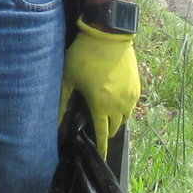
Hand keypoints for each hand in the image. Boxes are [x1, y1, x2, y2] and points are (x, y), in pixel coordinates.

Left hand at [61, 23, 140, 154]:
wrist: (108, 36)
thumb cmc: (84, 56)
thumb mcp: (68, 79)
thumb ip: (62, 102)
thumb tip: (55, 121)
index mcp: (100, 105)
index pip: (102, 134)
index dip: (101, 147)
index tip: (100, 156)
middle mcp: (118, 105)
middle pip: (114, 128)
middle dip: (106, 132)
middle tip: (96, 128)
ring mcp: (130, 96)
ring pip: (125, 118)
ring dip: (115, 120)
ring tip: (105, 115)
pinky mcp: (137, 87)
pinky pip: (131, 105)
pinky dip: (124, 109)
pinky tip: (114, 103)